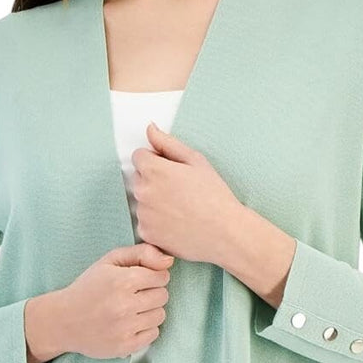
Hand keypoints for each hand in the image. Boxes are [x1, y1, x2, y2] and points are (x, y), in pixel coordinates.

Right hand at [57, 242, 174, 358]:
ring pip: (160, 315)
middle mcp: (124, 305)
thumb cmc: (88, 287)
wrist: (63, 321)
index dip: (152, 276)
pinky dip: (145, 328)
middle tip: (135, 295)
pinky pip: (153, 334)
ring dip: (150, 311)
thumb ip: (141, 253)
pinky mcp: (125, 346)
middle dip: (152, 293)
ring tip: (132, 309)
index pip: (161, 276)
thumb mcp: (109, 261)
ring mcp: (125, 328)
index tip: (139, 280)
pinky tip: (130, 323)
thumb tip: (170, 261)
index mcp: (121, 281)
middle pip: (163, 296)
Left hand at [131, 123, 243, 264]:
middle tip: (179, 192)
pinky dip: (156, 223)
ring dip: (154, 203)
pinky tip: (176, 223)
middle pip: (138, 179)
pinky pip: (145, 223)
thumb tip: (150, 129)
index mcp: (153, 170)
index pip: (138, 156)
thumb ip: (168, 144)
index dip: (155, 161)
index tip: (171, 171)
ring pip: (141, 202)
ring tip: (180, 209)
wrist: (225, 233)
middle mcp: (142, 191)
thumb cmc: (214, 195)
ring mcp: (143, 214)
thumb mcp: (196, 161)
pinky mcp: (145, 234)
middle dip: (153, 181)